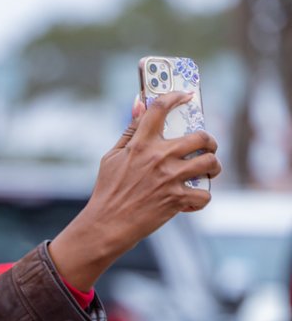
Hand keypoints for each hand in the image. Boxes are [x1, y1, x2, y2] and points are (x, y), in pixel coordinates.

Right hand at [49, 91, 221, 290]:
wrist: (107, 225)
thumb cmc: (108, 191)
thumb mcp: (112, 158)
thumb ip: (130, 131)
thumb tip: (139, 103)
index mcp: (141, 144)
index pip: (160, 109)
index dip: (175, 96)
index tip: (186, 95)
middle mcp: (159, 158)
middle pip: (201, 137)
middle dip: (209, 141)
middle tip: (206, 148)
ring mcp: (170, 178)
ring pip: (210, 162)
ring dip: (214, 166)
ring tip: (208, 171)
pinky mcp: (177, 200)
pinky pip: (205, 195)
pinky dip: (201, 199)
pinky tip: (191, 200)